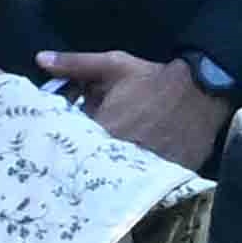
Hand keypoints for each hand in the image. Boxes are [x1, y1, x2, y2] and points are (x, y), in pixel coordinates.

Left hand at [44, 53, 230, 170]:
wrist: (201, 93)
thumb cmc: (153, 79)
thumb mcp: (113, 66)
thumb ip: (74, 64)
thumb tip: (40, 59)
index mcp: (102, 128)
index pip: (73, 142)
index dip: (71, 140)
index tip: (71, 137)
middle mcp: (119, 153)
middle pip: (92, 162)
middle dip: (88, 156)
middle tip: (91, 150)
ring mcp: (141, 168)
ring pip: (114, 175)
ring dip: (109, 170)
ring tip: (110, 162)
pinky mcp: (161, 177)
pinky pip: (139, 183)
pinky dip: (134, 179)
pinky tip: (132, 171)